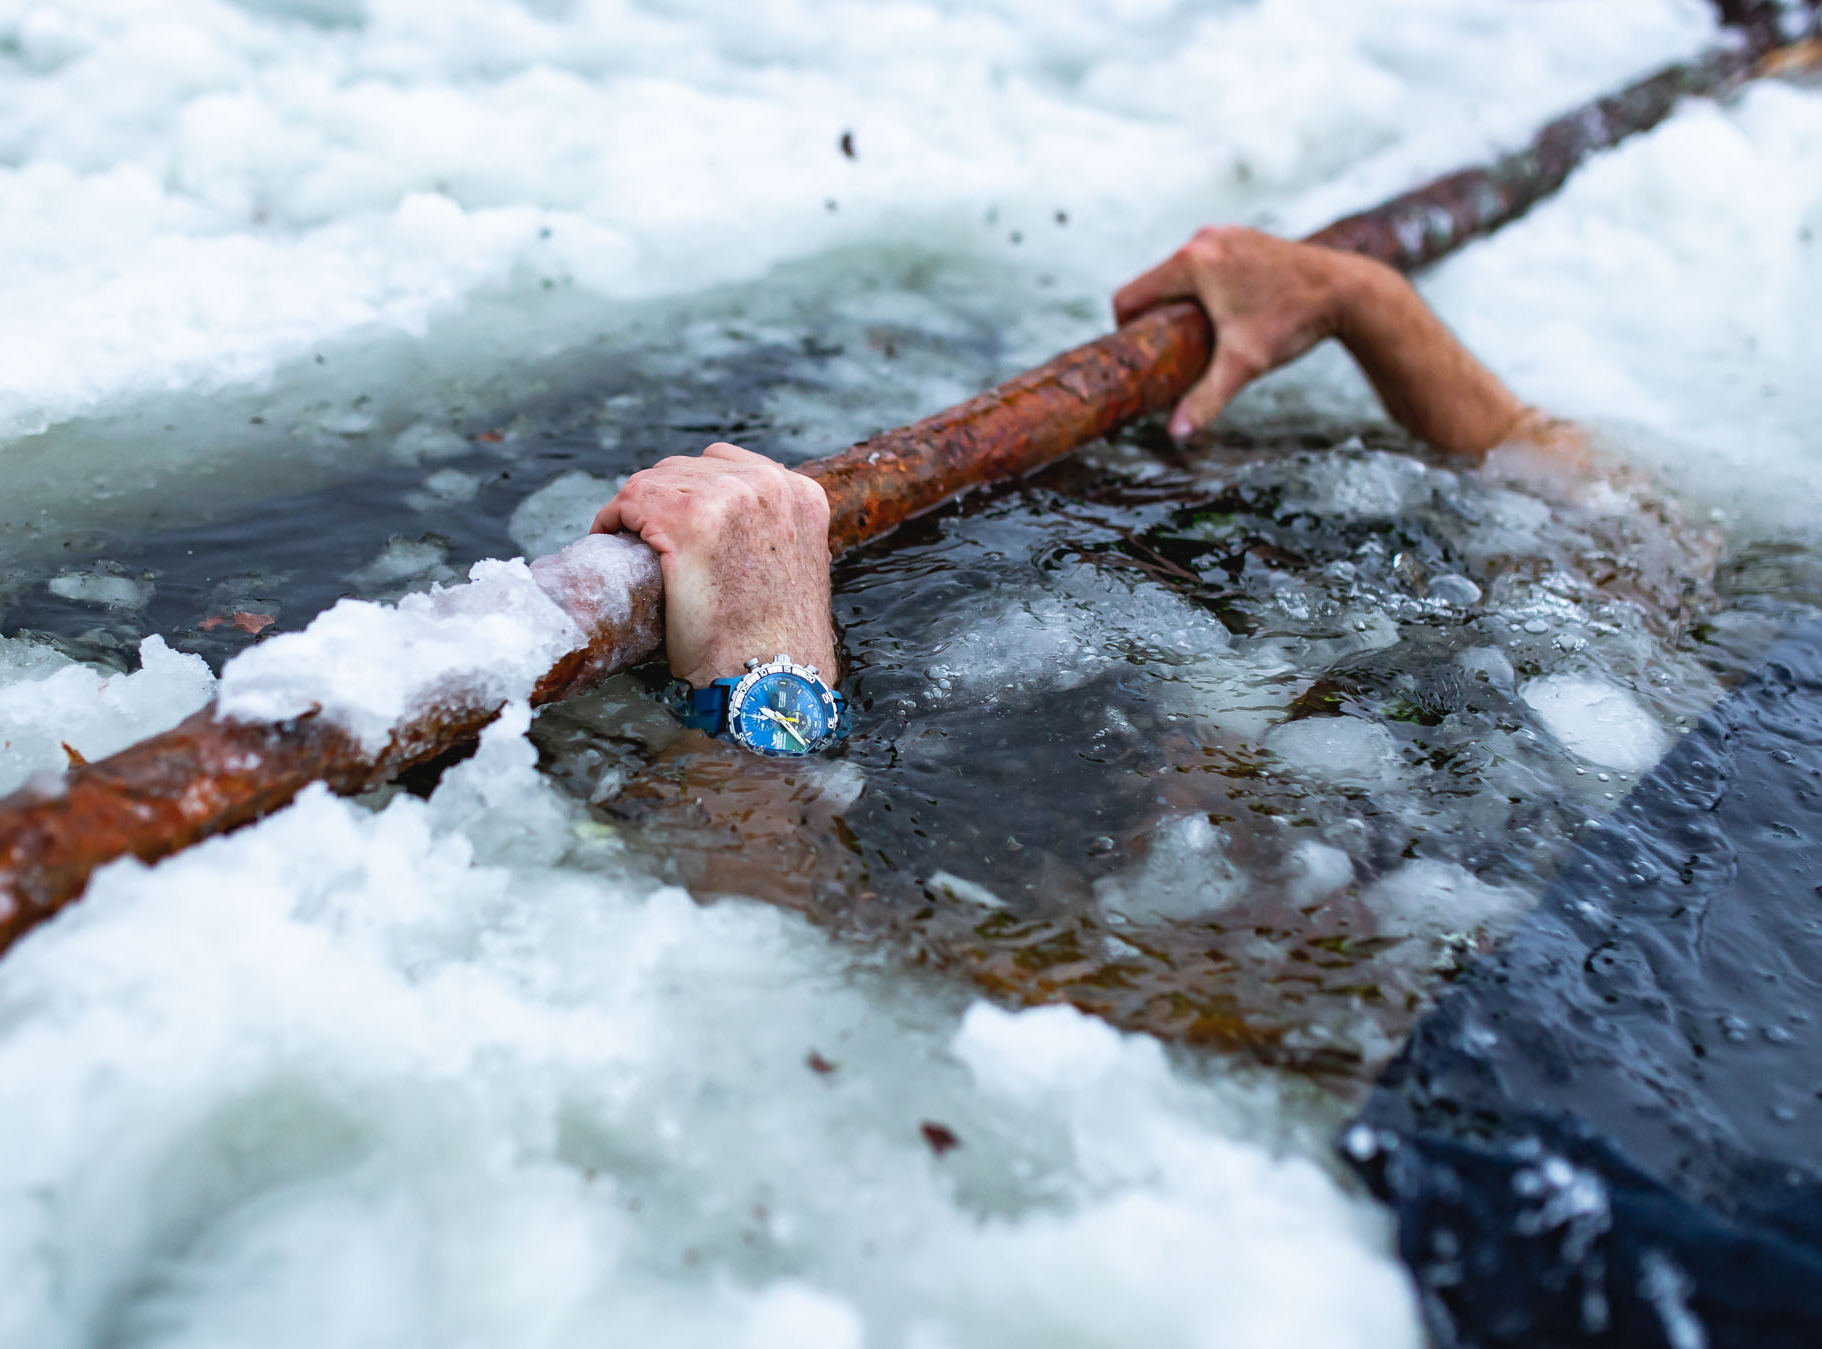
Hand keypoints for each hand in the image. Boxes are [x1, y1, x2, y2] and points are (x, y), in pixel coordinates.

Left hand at [591, 442, 838, 688]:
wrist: (772, 680)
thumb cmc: (778, 642)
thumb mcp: (792, 568)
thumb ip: (772, 537)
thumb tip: (735, 536)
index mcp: (800, 494)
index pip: (730, 468)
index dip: (693, 493)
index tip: (673, 522)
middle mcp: (769, 484)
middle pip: (690, 468)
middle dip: (664, 500)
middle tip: (646, 539)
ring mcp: (729, 496)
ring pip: (658, 480)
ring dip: (639, 509)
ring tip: (629, 541)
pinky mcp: (688, 518)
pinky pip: (632, 499)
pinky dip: (615, 518)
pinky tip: (611, 539)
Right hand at [1115, 225, 1534, 459]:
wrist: (1347, 291)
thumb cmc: (1293, 322)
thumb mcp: (1244, 364)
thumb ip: (1205, 399)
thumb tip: (1175, 435)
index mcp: (1191, 264)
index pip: (1129, 295)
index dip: (1125, 328)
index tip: (1141, 353)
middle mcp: (1203, 241)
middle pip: (1154, 284)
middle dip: (1158, 318)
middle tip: (1174, 352)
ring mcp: (1224, 235)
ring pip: (1180, 274)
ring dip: (1180, 303)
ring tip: (1201, 335)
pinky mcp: (1243, 238)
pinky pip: (1205, 264)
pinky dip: (1205, 288)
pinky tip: (1225, 313)